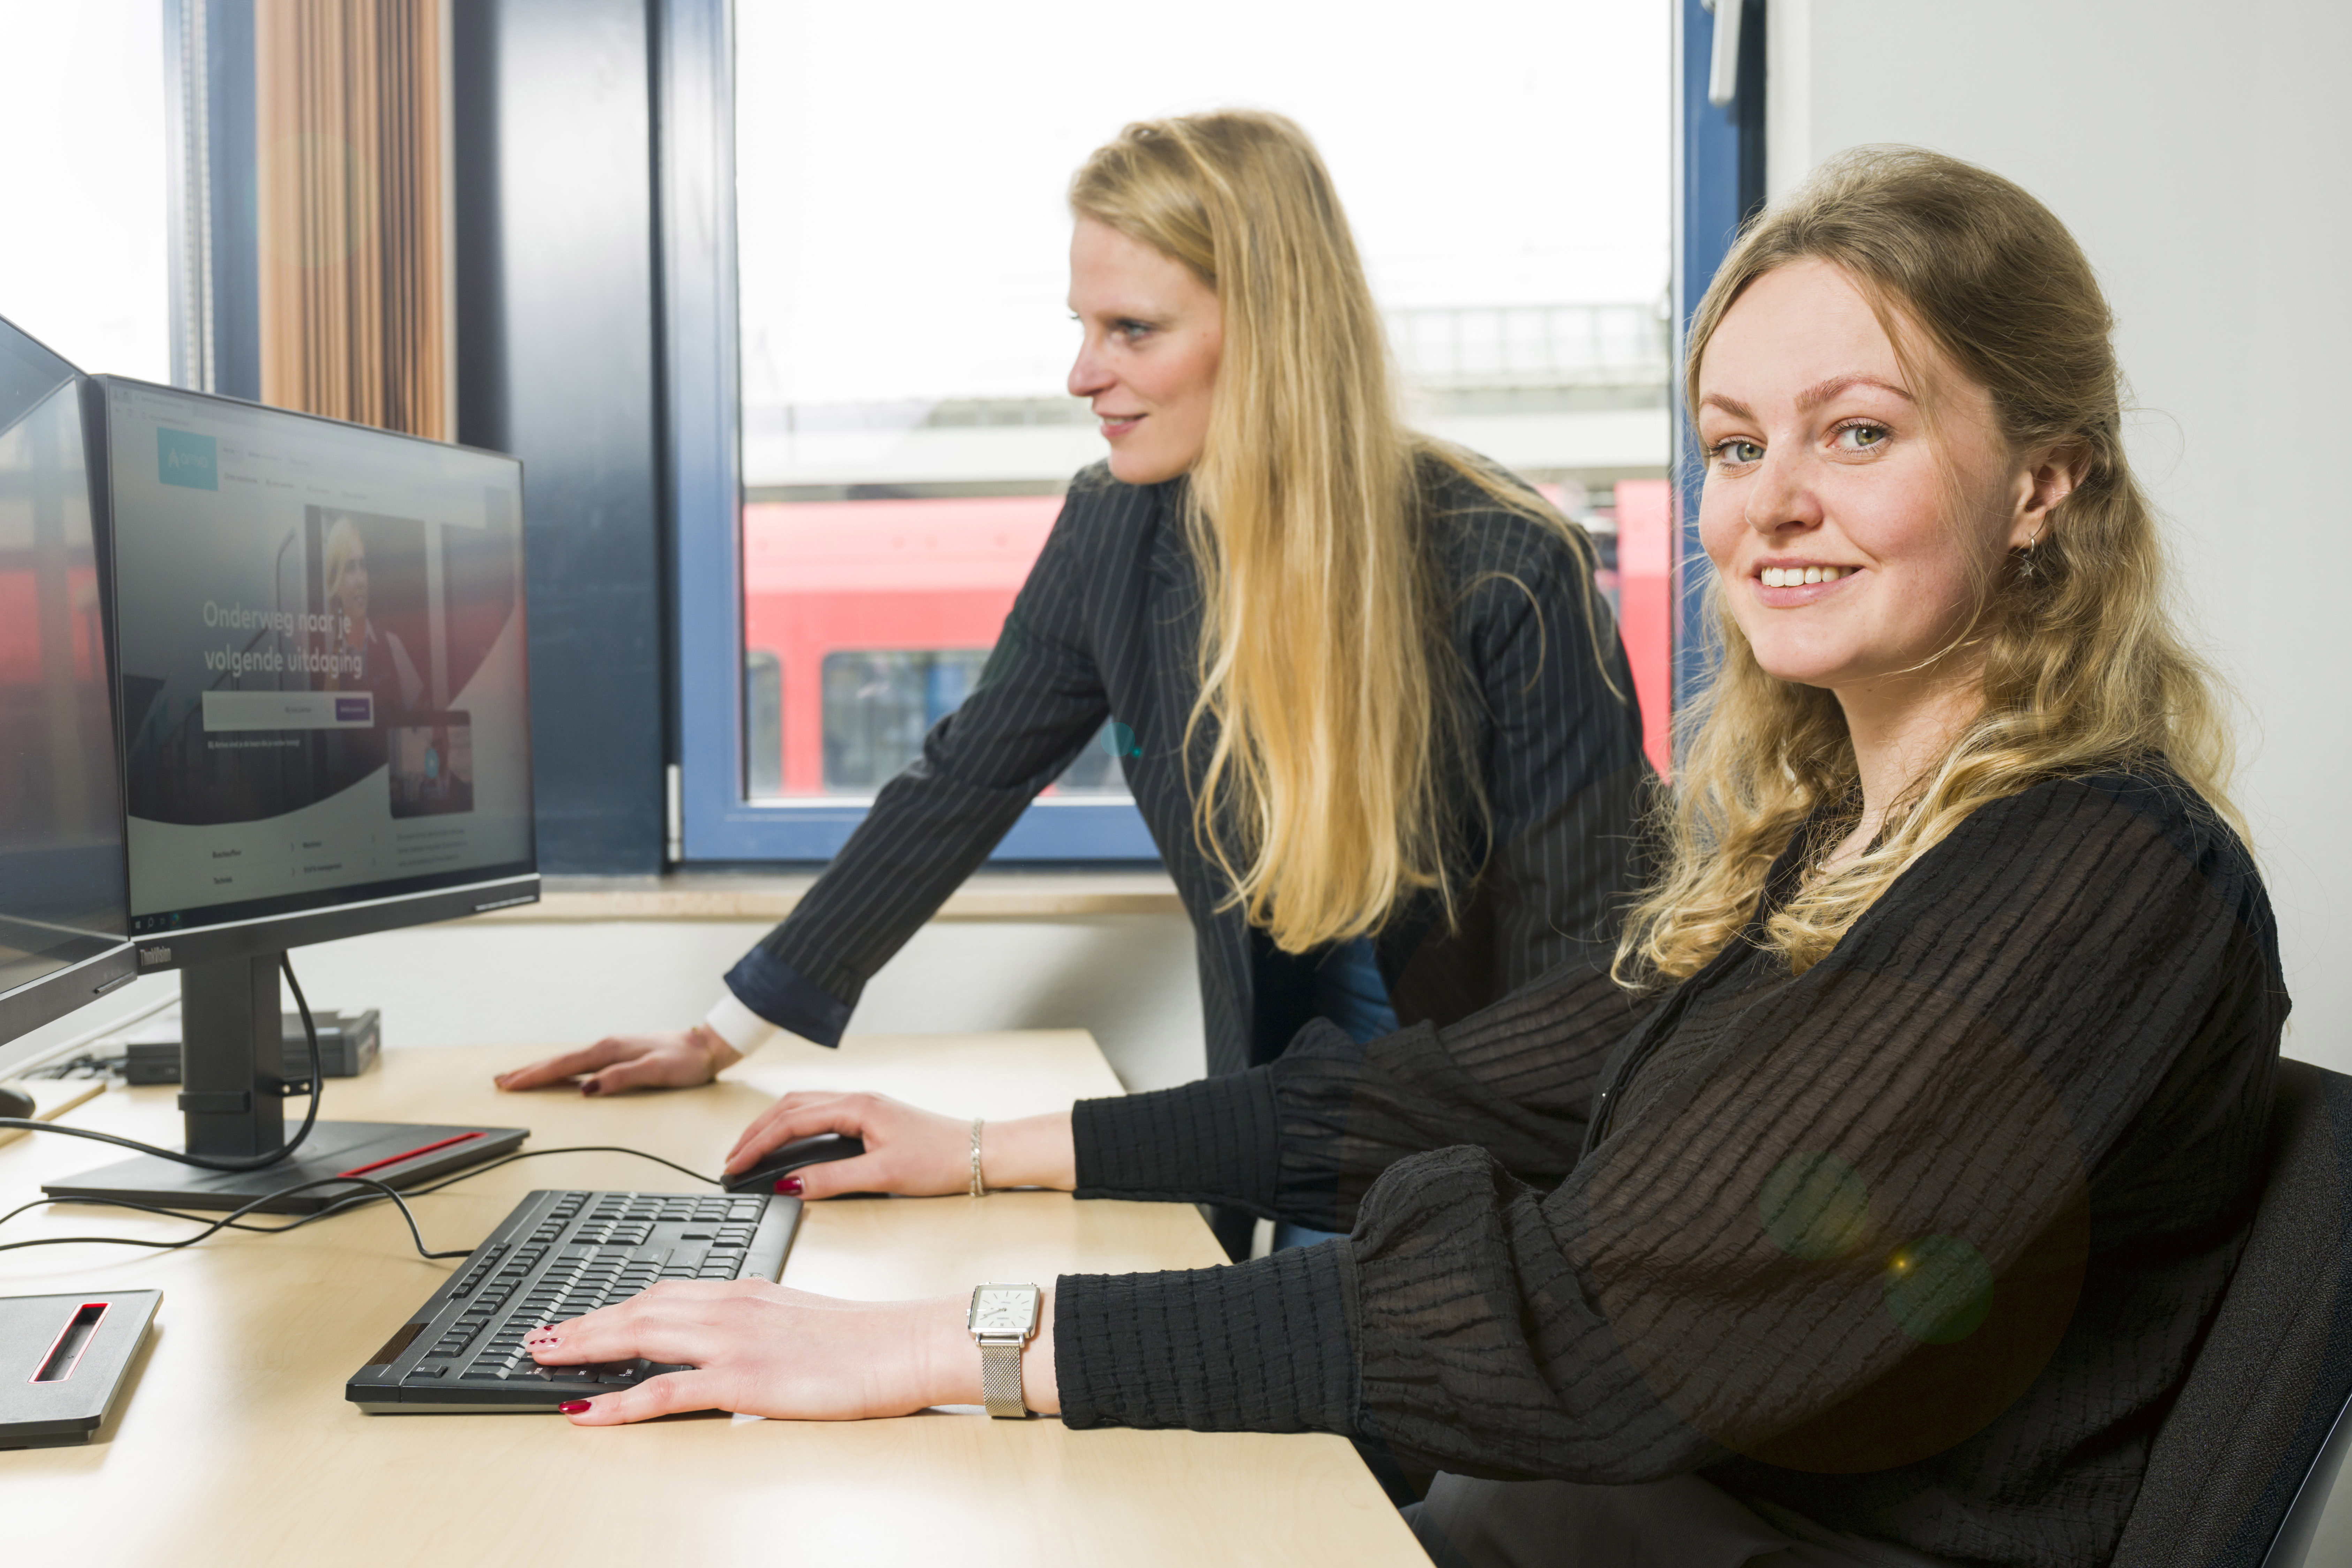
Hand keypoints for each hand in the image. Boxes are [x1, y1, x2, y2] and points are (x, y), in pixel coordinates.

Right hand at [493, 1026, 739, 1095]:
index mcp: (611, 1049)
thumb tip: (588, 1088)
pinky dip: (561, 1068)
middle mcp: (607, 1046)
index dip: (536, 1076)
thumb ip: (622, 1078)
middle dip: (529, 1072)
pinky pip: (580, 1062)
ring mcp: (611, 1049)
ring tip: (517, 1077)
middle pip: (559, 1061)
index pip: (564, 1065)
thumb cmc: (685, 1061)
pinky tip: (555, 1074)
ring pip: (567, 1060)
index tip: (511, 1084)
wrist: (705, 1047)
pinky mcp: (617, 1054)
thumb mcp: (656, 1071)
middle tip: (500, 1081)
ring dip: (541, 1069)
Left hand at [522, 1279, 1058, 1423]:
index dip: (614, 1306)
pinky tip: (586, 1412)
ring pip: (641, 1338)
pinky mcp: (744, 1379)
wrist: (904, 1343)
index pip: (663, 1293)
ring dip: (586, 1350)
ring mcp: (734, 1341)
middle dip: (584, 1323)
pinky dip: (619, 1403)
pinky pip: (666, 1392)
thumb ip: (755, 1322)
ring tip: (547, 1360)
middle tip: (542, 1336)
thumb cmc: (863, 1337)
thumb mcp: (798, 1318)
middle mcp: (731, 1307)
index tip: (581, 1317)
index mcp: (745, 1291)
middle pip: (639, 1309)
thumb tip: (723, 1339)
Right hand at [722, 1091, 1075, 1198]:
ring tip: (750, 1149)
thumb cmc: (940, 1160)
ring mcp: (864, 1106)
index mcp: (857, 1106)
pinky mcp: (871, 1117)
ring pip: (804, 1106)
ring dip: (773, 1126)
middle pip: (791, 1107)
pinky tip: (788, 1141)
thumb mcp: (882, 1174)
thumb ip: (832, 1179)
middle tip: (731, 1158)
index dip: (758, 1143)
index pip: (791, 1121)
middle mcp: (857, 1099)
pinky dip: (794, 1125)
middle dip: (756, 1131)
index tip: (734, 1164)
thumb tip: (790, 1185)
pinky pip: (820, 1113)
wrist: (978, 1153)